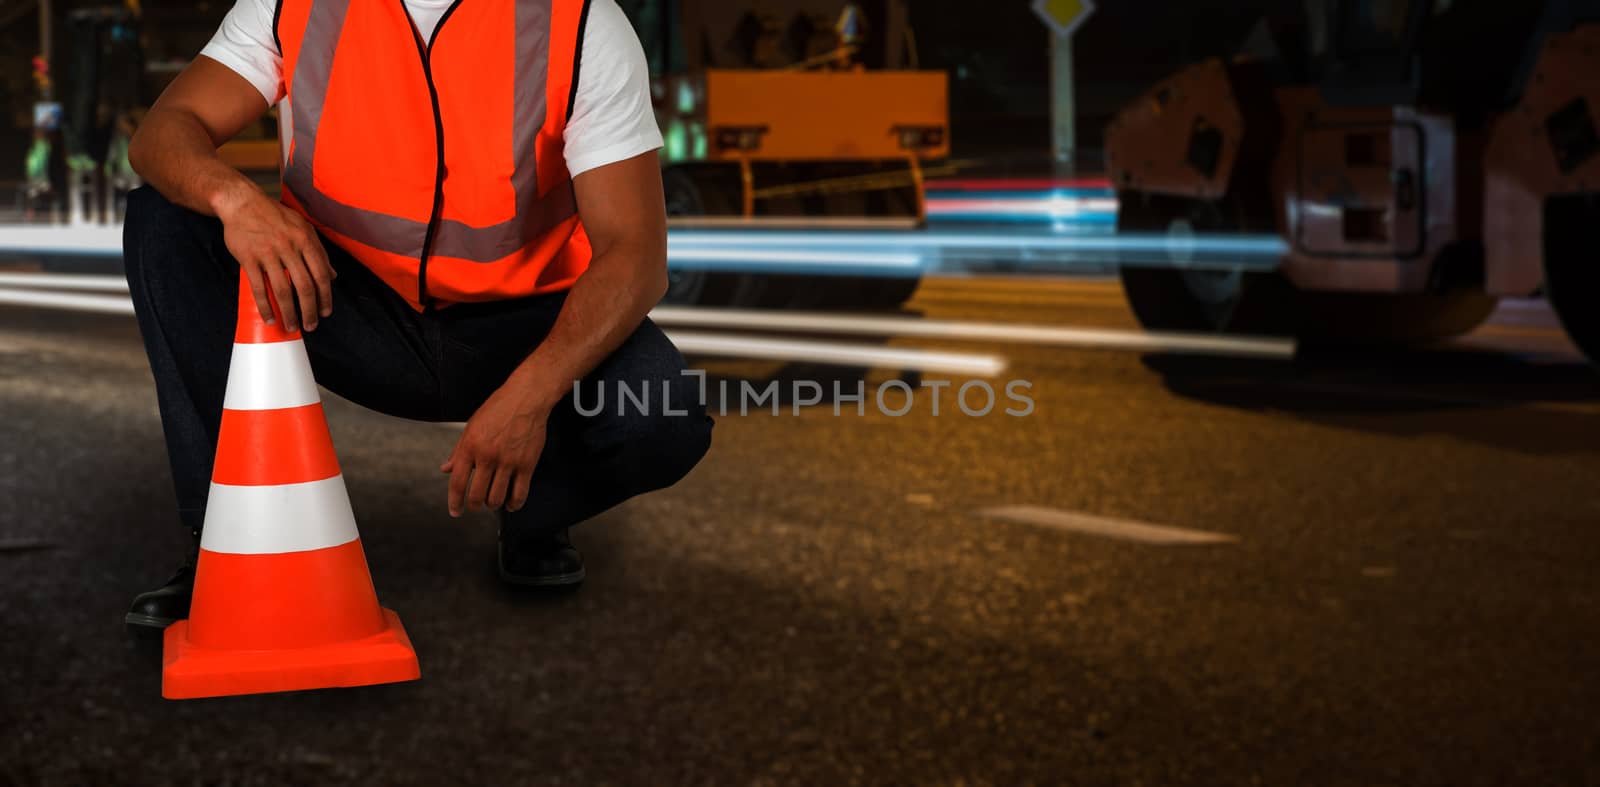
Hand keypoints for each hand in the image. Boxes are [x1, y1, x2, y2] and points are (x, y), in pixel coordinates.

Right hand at [215, 184, 334, 331]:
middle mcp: (289, 247)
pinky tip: (269, 318)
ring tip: (292, 326)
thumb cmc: (274, 215)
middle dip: (310, 310)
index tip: (325, 312)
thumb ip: (318, 251)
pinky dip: (265, 306)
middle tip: (311, 326)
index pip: (320, 274)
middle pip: (304, 286)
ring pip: (283, 290)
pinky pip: (259, 288)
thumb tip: (332, 275)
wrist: (242, 202)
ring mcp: (268, 253)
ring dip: (289, 313)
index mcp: (305, 240)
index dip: (325, 297)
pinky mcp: (249, 258)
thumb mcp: (302, 227)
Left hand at [440, 385, 549, 516]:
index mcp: (470, 447)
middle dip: (474, 506)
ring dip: (493, 505)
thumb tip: (446, 468)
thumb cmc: (498, 408)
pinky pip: (519, 493)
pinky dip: (514, 504)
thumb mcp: (471, 426)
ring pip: (497, 498)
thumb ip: (458, 450)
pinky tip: (511, 504)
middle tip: (476, 506)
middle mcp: (487, 456)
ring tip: (494, 502)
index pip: (457, 483)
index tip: (455, 511)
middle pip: (477, 496)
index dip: (454, 502)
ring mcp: (508, 461)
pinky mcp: (527, 464)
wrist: (526, 397)